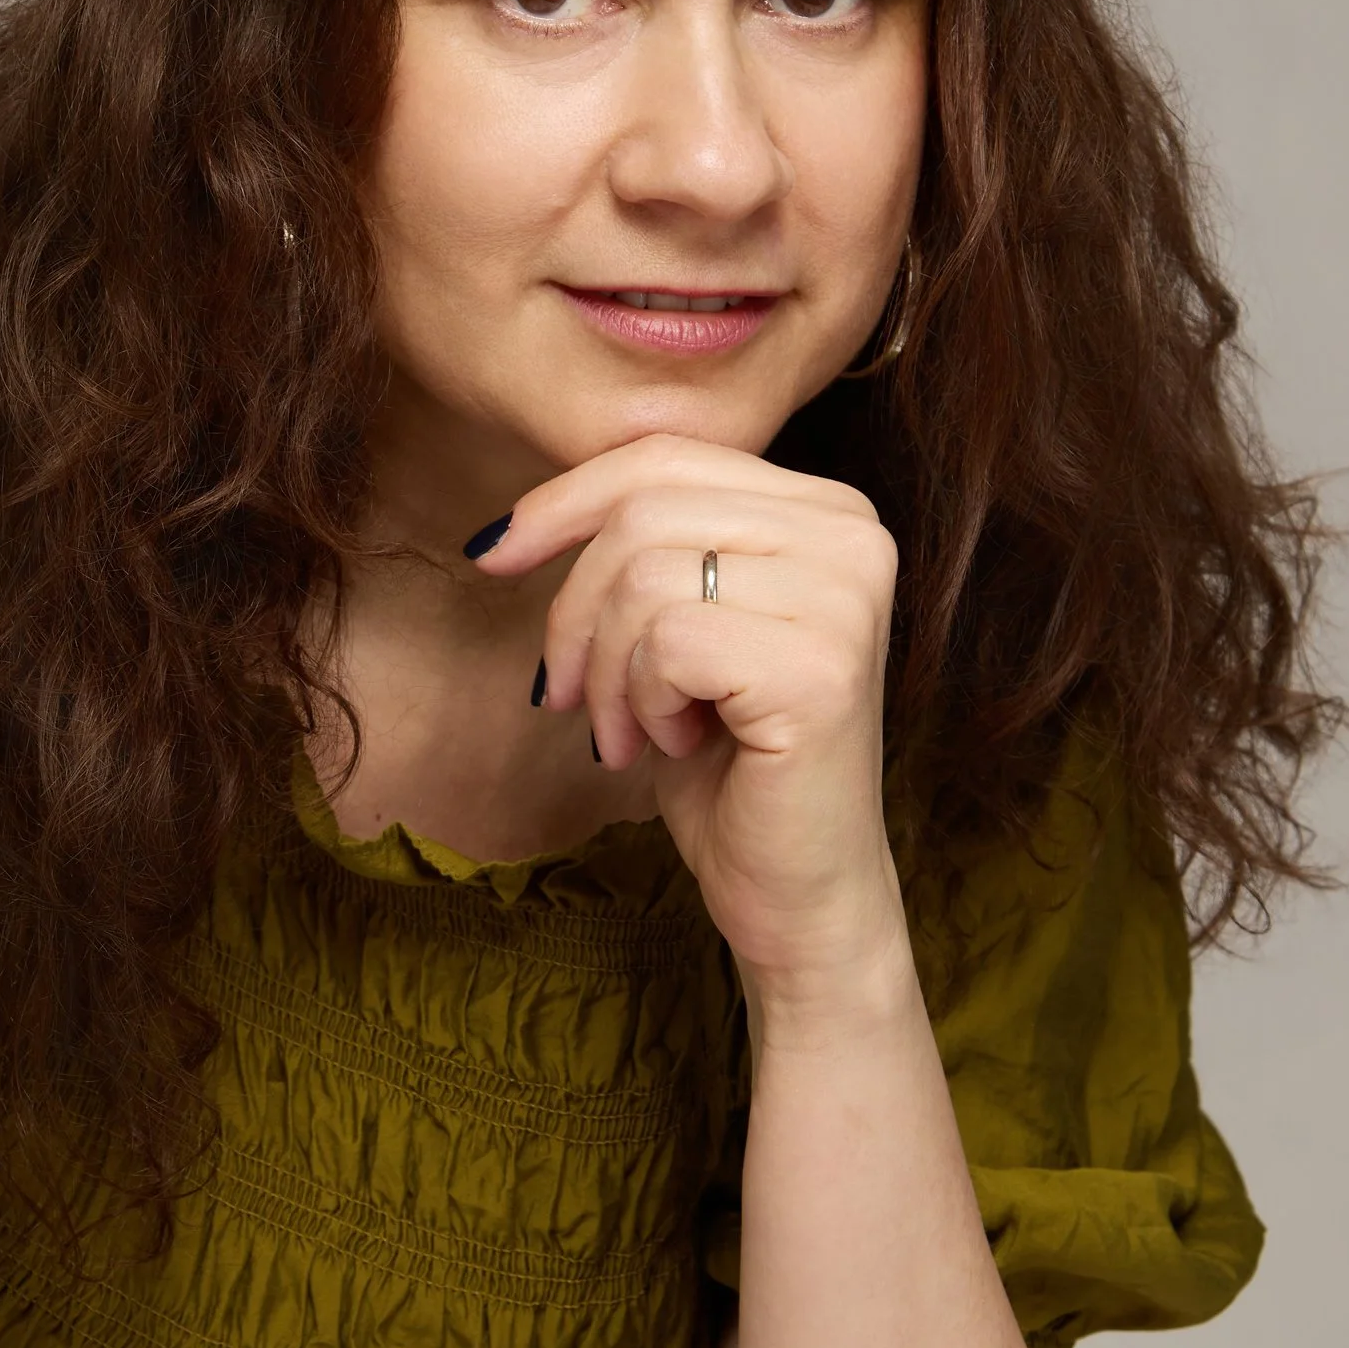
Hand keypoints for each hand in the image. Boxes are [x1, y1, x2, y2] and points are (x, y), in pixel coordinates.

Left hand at [472, 434, 904, 1002]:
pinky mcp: (820, 666)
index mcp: (828, 509)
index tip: (493, 556)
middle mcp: (855, 535)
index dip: (563, 500)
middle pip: (644, 508)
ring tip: (632, 731)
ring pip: (644, 574)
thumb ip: (643, 550)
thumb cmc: (730, 764)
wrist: (796, 891)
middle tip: (572, 696)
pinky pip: (665, 642)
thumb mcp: (679, 630)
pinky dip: (640, 702)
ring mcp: (845, 597)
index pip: (665, 456)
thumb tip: (508, 525)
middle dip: (576, 608)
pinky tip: (676, 744)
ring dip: (608, 670)